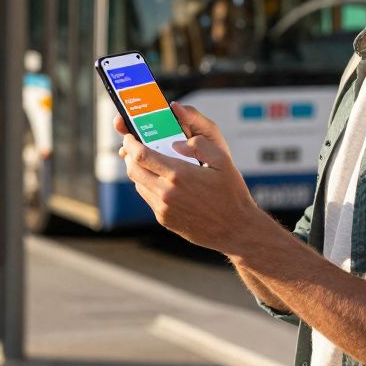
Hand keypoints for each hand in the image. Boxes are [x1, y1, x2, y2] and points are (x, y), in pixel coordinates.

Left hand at [115, 102, 265, 253]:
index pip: (142, 155)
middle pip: (133, 170)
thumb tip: (176, 143)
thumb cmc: (231, 195)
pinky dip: (148, 186)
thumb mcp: (223, 161)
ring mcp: (164, 208)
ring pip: (138, 184)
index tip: (130, 137)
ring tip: (147, 163)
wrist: (235, 229)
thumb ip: (199, 145)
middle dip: (130, 156)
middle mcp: (167, 193)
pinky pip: (148, 198)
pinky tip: (160, 181)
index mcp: (179, 175)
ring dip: (138, 171)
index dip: (131, 143)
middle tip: (134, 147)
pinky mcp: (164, 219)